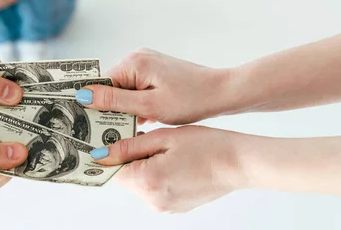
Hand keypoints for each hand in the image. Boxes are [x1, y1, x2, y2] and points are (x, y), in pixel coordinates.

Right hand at [78, 48, 230, 124]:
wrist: (223, 92)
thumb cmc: (190, 100)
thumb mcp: (149, 106)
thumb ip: (114, 101)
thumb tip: (83, 95)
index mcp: (133, 62)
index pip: (101, 84)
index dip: (94, 103)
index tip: (87, 123)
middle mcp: (137, 57)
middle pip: (111, 86)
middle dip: (111, 107)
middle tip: (112, 130)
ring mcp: (147, 63)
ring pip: (124, 89)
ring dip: (126, 108)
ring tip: (135, 124)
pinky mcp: (155, 71)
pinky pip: (136, 88)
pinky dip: (138, 104)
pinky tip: (146, 119)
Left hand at [92, 126, 246, 212]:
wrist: (239, 163)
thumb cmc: (206, 146)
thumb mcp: (163, 137)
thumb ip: (129, 146)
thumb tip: (101, 153)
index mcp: (148, 181)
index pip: (111, 169)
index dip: (107, 151)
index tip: (105, 137)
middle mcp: (153, 200)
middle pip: (125, 176)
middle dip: (126, 156)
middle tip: (138, 134)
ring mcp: (164, 206)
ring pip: (139, 182)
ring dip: (141, 164)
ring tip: (161, 145)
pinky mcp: (174, 207)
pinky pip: (154, 188)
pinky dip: (155, 173)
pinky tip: (170, 159)